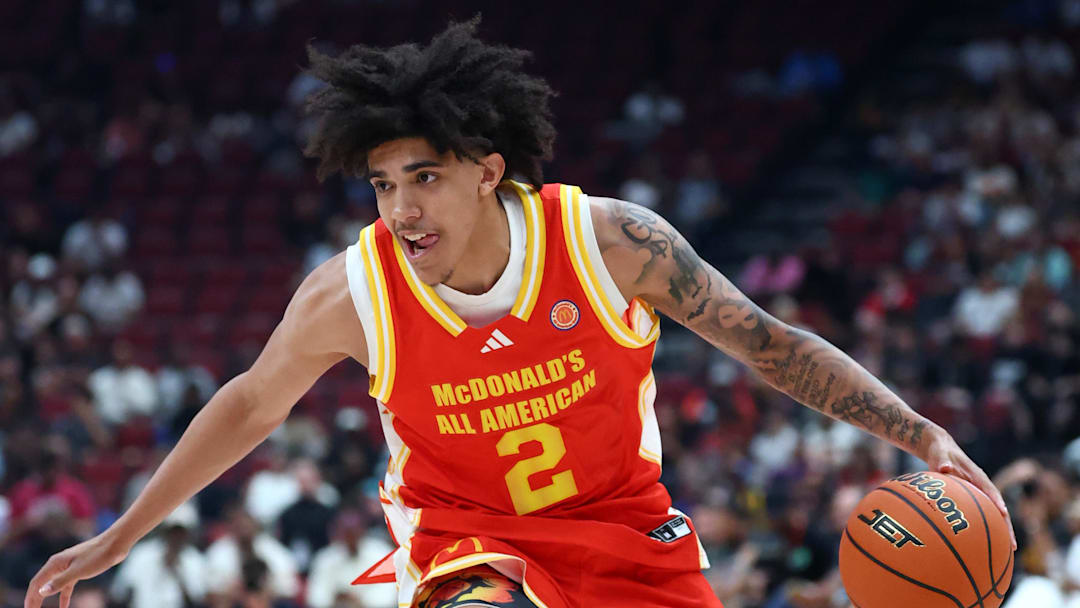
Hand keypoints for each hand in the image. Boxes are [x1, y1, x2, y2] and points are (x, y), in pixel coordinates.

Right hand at [24, 532, 129, 607]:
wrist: (116, 544)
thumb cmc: (98, 555)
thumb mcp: (78, 571)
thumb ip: (60, 582)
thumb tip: (42, 592)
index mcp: (55, 563)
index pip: (37, 583)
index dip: (31, 597)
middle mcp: (59, 564)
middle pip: (42, 583)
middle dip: (35, 598)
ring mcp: (68, 566)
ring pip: (53, 585)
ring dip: (47, 597)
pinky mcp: (78, 569)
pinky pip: (67, 585)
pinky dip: (64, 595)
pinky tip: (64, 606)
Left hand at [922, 430, 1016, 550]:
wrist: (941, 450)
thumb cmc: (940, 452)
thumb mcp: (939, 454)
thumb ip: (942, 461)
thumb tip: (944, 468)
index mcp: (977, 475)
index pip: (990, 489)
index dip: (997, 501)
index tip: (1003, 513)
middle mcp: (982, 486)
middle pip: (997, 508)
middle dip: (1006, 526)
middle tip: (1012, 545)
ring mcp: (979, 494)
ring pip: (993, 515)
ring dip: (1000, 532)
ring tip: (1007, 553)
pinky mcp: (972, 500)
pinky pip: (982, 516)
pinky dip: (986, 529)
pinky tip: (984, 546)